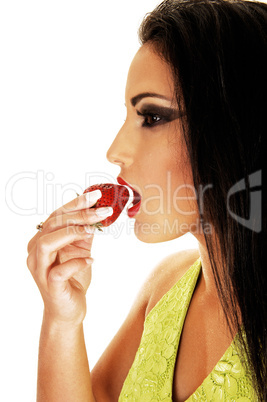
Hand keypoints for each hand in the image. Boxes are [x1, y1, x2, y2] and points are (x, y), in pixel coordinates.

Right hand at [27, 190, 112, 326]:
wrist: (69, 310)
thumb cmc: (73, 278)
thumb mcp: (80, 250)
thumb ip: (84, 232)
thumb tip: (98, 211)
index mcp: (42, 239)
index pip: (56, 215)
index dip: (75, 204)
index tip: (96, 195)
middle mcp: (35, 252)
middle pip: (52, 224)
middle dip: (79, 214)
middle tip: (103, 210)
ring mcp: (40, 269)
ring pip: (47, 243)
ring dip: (72, 232)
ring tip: (93, 230)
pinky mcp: (49, 285)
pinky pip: (59, 271)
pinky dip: (77, 263)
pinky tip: (92, 260)